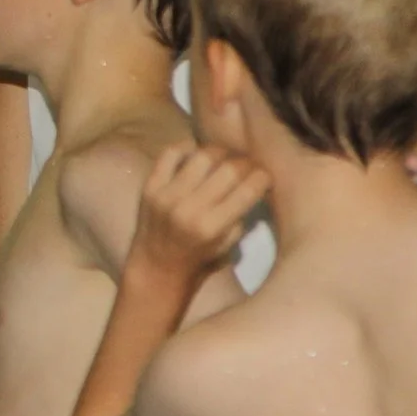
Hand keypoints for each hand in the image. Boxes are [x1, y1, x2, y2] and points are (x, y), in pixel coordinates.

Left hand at [127, 141, 268, 291]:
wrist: (155, 268)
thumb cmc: (198, 260)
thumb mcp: (229, 245)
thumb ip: (240, 214)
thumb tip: (254, 181)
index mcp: (212, 227)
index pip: (247, 190)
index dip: (263, 177)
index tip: (266, 175)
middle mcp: (189, 208)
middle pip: (229, 169)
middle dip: (246, 163)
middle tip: (249, 164)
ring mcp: (166, 194)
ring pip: (202, 156)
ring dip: (221, 153)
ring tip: (226, 157)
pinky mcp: (150, 185)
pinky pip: (170, 153)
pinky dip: (187, 147)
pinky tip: (197, 152)